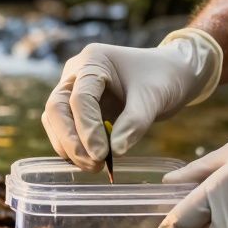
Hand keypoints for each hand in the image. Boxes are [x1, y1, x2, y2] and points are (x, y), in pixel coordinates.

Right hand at [41, 29, 221, 171]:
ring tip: (94, 167)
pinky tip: (91, 161)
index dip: (87, 128)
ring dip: (70, 146)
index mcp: (93, 60)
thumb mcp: (154, 97)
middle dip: (71, 140)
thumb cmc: (163, 77)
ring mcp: (74, 90)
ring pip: (56, 121)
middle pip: (57, 108)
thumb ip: (134, 122)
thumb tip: (114, 152)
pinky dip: (75, 146)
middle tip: (93, 164)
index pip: (80, 97)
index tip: (101, 155)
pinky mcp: (79, 108)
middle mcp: (77, 73)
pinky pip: (67, 129)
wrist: (171, 73)